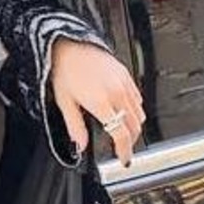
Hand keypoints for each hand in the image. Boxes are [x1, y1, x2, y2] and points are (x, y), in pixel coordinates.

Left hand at [50, 38, 144, 165]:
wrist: (69, 44)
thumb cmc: (64, 70)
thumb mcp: (64, 102)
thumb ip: (75, 127)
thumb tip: (80, 146)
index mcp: (101, 102)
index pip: (120, 134)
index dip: (124, 150)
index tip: (124, 159)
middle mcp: (116, 93)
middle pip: (134, 126)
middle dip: (131, 141)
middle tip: (122, 149)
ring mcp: (124, 83)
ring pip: (139, 113)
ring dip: (134, 126)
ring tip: (122, 132)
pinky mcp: (127, 75)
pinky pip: (138, 99)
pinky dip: (135, 110)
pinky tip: (123, 112)